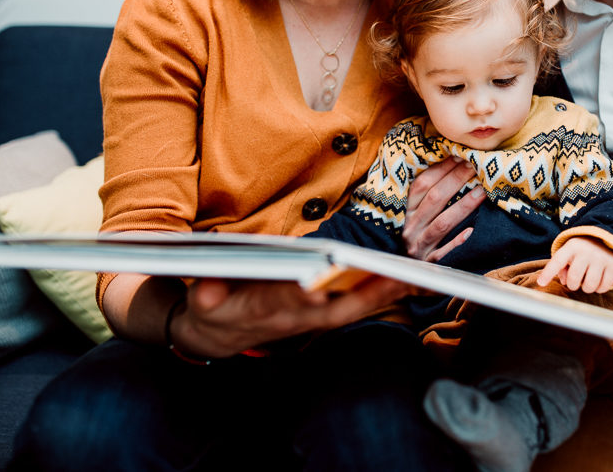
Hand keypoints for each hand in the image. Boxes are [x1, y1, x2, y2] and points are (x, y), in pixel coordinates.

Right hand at [171, 276, 409, 357]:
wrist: (216, 336)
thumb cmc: (211, 310)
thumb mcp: (200, 303)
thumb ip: (204, 294)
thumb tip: (206, 289)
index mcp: (260, 312)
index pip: (281, 304)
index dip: (296, 297)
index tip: (315, 288)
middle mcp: (293, 319)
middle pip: (331, 310)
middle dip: (362, 297)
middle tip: (392, 279)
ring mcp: (309, 320)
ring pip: (350, 309)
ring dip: (381, 295)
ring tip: (412, 277)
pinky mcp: (319, 316)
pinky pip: (354, 305)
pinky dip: (380, 293)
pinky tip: (406, 280)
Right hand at [401, 157, 484, 261]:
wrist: (404, 277)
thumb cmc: (417, 238)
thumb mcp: (416, 216)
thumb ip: (429, 196)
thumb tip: (455, 165)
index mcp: (406, 212)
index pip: (422, 185)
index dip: (440, 169)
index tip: (459, 155)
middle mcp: (410, 227)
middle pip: (434, 199)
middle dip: (456, 180)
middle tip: (475, 165)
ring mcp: (419, 246)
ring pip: (441, 223)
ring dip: (462, 206)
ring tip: (482, 191)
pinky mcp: (428, 265)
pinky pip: (443, 253)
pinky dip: (456, 243)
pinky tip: (471, 232)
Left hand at [536, 236, 612, 292]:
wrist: (604, 239)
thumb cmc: (580, 251)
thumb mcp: (568, 254)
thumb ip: (561, 268)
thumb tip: (565, 282)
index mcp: (571, 247)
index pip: (557, 261)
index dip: (548, 273)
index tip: (541, 283)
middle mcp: (586, 251)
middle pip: (574, 278)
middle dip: (572, 285)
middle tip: (575, 282)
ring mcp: (601, 258)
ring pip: (590, 285)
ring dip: (586, 288)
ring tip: (586, 281)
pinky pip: (604, 287)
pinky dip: (599, 289)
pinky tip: (597, 282)